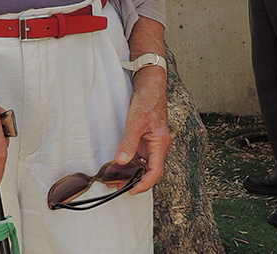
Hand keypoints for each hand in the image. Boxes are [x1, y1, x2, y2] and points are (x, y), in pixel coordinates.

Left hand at [114, 65, 169, 193]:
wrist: (151, 85)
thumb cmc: (147, 101)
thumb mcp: (136, 122)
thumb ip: (129, 143)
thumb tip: (122, 161)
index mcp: (161, 144)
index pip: (155, 173)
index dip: (144, 185)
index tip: (130, 190)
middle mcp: (159, 146)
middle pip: (150, 171)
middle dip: (135, 181)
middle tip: (117, 185)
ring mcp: (153, 143)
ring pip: (144, 164)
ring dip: (132, 172)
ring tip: (115, 177)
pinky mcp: (147, 138)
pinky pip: (140, 155)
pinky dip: (131, 162)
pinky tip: (120, 163)